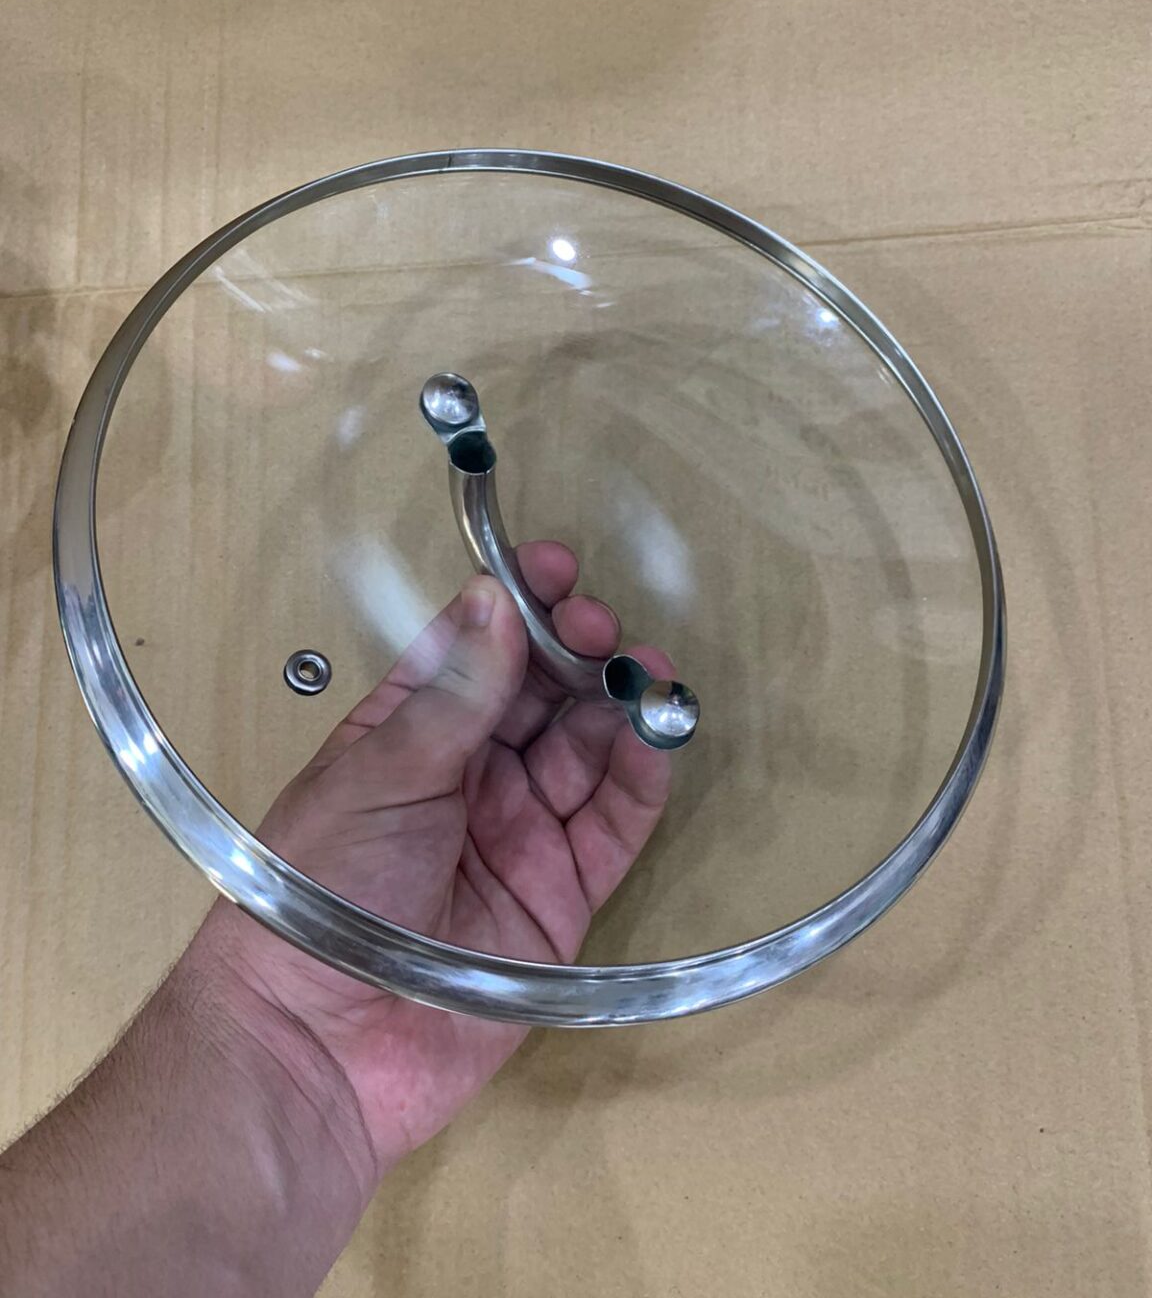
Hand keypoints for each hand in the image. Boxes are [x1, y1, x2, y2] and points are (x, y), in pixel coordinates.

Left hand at [195, 542, 675, 1175]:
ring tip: (642, 668)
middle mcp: (469, 776)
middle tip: (596, 626)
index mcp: (408, 735)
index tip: (550, 567)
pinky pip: (615, 822)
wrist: (322, 1045)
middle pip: (540, 695)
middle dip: (573, 649)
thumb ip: (452, 696)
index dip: (512, 607)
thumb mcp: (380, 776)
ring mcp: (520, 833)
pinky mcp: (563, 893)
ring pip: (586, 750)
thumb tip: (493, 599)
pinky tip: (658, 731)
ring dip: (617, 704)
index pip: (472, 652)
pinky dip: (642, 775)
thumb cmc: (323, 891)